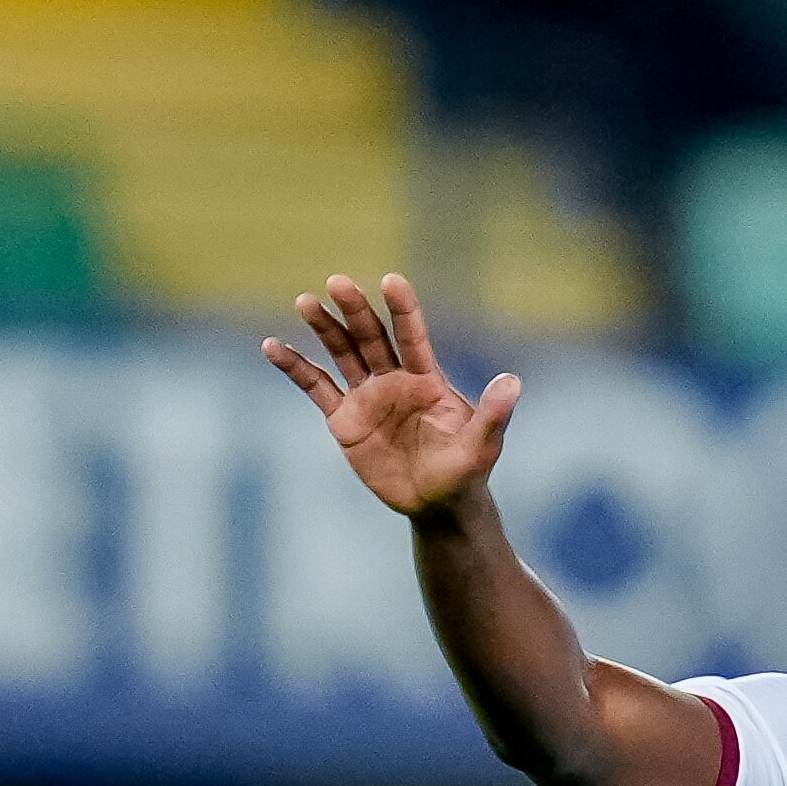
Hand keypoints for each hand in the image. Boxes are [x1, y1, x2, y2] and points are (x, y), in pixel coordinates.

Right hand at [264, 274, 520, 517]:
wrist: (438, 504)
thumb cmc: (466, 472)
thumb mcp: (482, 445)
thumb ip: (495, 413)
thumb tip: (514, 381)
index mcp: (428, 380)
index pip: (413, 336)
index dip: (403, 310)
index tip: (392, 281)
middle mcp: (396, 380)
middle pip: (372, 337)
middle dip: (356, 311)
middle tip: (338, 283)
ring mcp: (368, 397)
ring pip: (342, 354)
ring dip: (325, 328)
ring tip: (306, 302)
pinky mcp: (344, 419)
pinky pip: (316, 387)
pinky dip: (295, 367)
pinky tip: (272, 346)